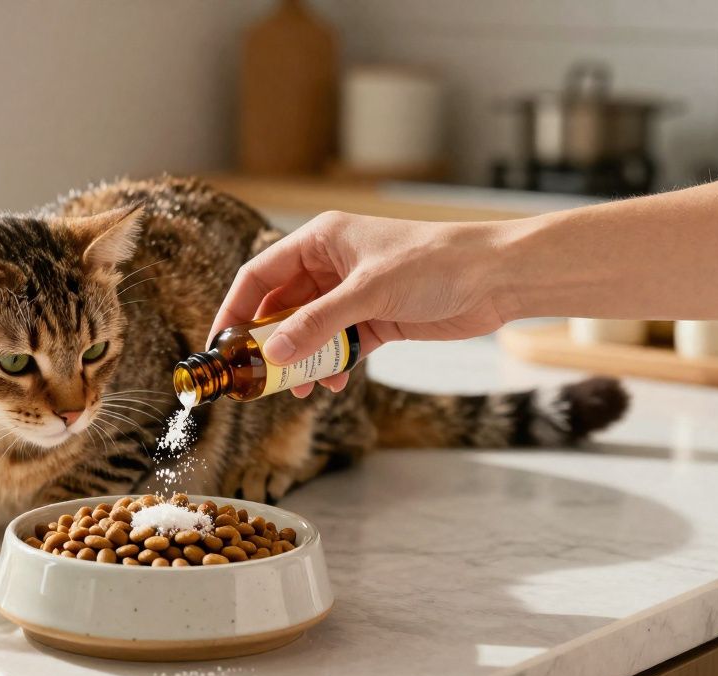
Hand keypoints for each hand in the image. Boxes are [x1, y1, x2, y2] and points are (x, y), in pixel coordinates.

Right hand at [208, 211, 518, 395]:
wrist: (496, 278)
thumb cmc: (436, 264)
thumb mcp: (368, 293)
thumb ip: (318, 324)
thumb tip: (273, 355)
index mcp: (321, 241)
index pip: (260, 275)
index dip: (236, 308)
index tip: (221, 344)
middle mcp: (331, 265)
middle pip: (281, 307)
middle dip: (268, 343)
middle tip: (255, 377)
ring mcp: (352, 294)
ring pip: (309, 331)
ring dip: (301, 361)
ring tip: (298, 390)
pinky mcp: (375, 320)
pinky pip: (338, 346)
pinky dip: (332, 366)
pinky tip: (335, 385)